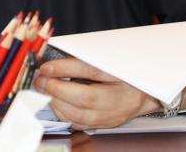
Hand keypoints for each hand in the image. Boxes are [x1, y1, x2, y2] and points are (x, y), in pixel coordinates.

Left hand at [31, 58, 160, 128]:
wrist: (145, 93)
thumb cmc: (125, 73)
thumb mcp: (109, 60)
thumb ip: (85, 59)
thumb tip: (57, 60)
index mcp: (124, 76)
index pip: (92, 71)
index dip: (66, 68)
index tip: (46, 66)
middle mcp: (121, 99)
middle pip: (86, 98)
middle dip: (57, 89)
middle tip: (41, 80)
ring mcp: (114, 116)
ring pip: (81, 115)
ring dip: (57, 103)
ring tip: (44, 91)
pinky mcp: (106, 125)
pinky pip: (80, 124)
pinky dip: (64, 114)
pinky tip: (55, 103)